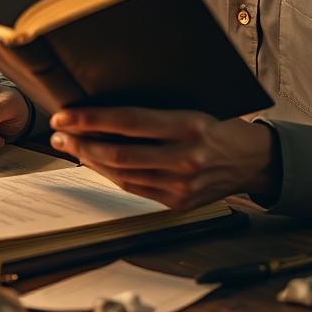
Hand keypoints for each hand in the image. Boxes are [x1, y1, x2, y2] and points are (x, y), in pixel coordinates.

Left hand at [48, 107, 279, 209]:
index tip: (64, 115)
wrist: (253, 159)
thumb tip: (104, 111)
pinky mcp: (178, 203)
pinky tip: (95, 162)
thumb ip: (154, 113)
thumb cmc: (219, 124)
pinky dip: (110, 175)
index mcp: (188, 126)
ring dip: (90, 160)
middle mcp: (185, 157)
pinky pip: (134, 188)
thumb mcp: (191, 108)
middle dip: (81, 142)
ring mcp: (181, 184)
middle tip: (58, 131)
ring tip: (69, 145)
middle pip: (119, 154)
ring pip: (122, 175)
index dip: (91, 120)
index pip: (129, 122)